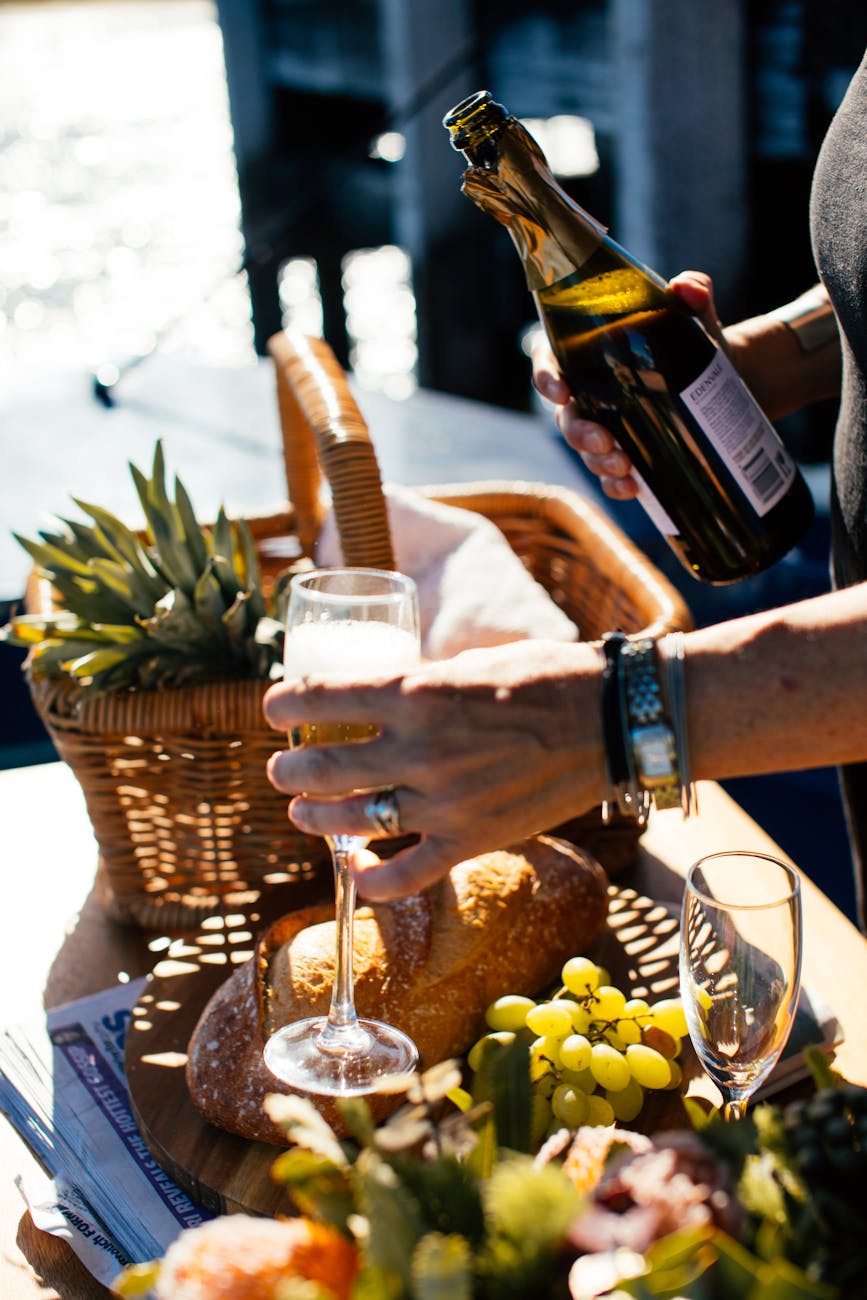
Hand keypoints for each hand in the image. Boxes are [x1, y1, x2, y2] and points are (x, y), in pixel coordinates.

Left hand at [264, 639, 605, 899]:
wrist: (610, 722)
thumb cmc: (544, 677)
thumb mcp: (467, 664)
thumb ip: (418, 685)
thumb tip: (379, 697)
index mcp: (415, 694)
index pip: (322, 699)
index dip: (285, 703)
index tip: (275, 707)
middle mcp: (419, 751)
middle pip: (323, 767)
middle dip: (289, 768)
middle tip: (282, 767)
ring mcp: (443, 803)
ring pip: (351, 821)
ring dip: (313, 818)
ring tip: (301, 812)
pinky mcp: (470, 841)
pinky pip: (403, 876)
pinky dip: (368, 880)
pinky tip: (353, 870)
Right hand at [531, 271, 724, 499]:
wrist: (729, 379)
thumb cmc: (697, 341)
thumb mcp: (696, 315)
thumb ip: (694, 291)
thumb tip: (687, 287)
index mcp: (589, 353)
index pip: (550, 359)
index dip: (545, 377)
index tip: (561, 392)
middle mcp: (590, 392)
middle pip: (567, 416)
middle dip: (580, 433)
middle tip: (606, 442)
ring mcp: (607, 426)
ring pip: (586, 449)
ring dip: (599, 462)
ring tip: (625, 468)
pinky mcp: (628, 453)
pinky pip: (611, 476)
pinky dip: (617, 485)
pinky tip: (633, 487)